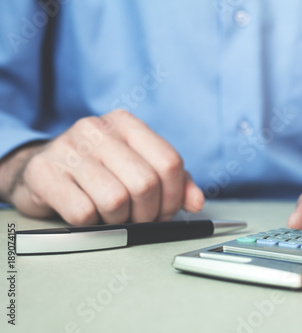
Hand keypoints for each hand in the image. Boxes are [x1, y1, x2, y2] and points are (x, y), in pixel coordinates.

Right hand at [0, 110, 203, 224]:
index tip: (166, 211)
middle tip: (140, 218)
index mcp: (126, 124)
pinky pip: (84, 213)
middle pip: (145, 183)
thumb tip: (196, 201)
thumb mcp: (139, 166)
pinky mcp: (44, 173)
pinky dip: (92, 223)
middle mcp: (97, 129)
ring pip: (115, 200)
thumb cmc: (99, 170)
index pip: (169, 162)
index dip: (174, 196)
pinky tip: (88, 214)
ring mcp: (68, 149)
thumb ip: (174, 182)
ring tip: (112, 215)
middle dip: (148, 213)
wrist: (42, 169)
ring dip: (119, 220)